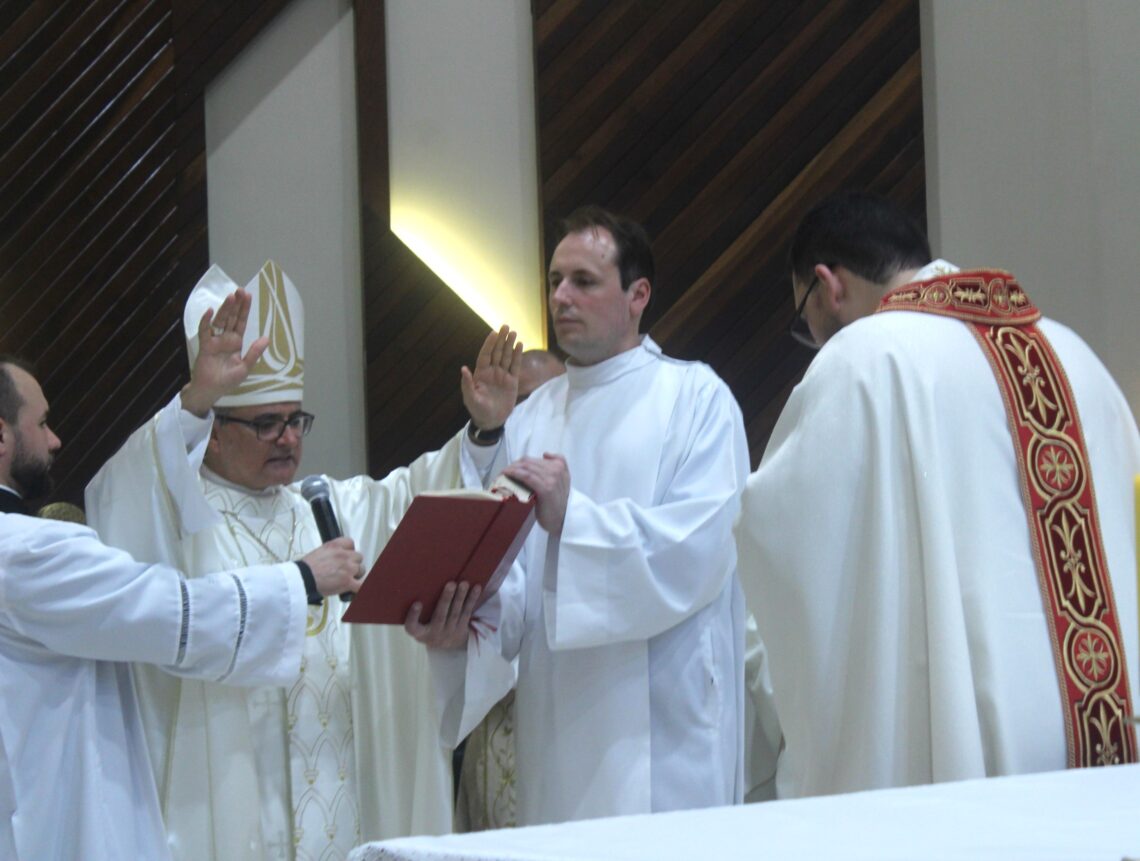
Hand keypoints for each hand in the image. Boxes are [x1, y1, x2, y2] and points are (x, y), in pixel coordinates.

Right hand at [180, 289, 269, 416]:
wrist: (210, 390)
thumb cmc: (227, 381)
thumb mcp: (245, 367)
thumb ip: (254, 353)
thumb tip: (266, 338)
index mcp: (236, 342)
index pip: (241, 322)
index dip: (244, 309)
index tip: (248, 295)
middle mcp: (225, 338)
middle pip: (231, 318)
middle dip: (236, 304)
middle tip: (240, 290)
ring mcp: (214, 340)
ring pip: (220, 321)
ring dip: (224, 309)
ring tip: (230, 297)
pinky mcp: (204, 345)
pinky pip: (205, 331)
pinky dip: (207, 321)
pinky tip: (210, 311)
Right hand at [302, 537, 363, 596]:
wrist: (302, 579)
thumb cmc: (305, 569)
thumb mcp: (318, 553)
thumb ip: (330, 554)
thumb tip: (334, 560)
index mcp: (335, 546)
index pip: (350, 543)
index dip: (350, 550)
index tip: (348, 555)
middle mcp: (343, 555)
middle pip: (358, 557)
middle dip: (353, 563)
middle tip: (346, 569)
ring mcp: (347, 568)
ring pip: (361, 570)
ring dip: (356, 575)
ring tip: (348, 580)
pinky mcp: (347, 581)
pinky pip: (361, 585)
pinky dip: (359, 587)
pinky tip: (355, 589)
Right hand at [404, 581, 481, 648]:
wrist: (445, 647)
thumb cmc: (426, 626)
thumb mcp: (419, 625)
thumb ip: (418, 612)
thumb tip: (419, 583)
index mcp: (420, 633)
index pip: (412, 627)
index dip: (413, 616)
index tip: (417, 603)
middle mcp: (435, 634)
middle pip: (441, 616)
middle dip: (446, 599)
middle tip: (451, 584)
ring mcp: (450, 632)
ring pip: (456, 613)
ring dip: (461, 597)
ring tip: (464, 583)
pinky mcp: (462, 629)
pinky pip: (467, 613)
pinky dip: (472, 599)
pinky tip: (476, 587)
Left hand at [461, 326, 521, 430]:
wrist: (492, 420)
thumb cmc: (478, 410)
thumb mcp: (471, 398)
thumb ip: (468, 384)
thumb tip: (463, 369)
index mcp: (481, 373)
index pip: (485, 355)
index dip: (489, 344)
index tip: (493, 333)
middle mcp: (492, 371)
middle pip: (497, 352)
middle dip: (501, 340)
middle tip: (505, 326)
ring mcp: (502, 375)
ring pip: (506, 356)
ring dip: (509, 344)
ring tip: (514, 332)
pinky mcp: (512, 381)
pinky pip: (515, 366)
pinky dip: (517, 356)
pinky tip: (519, 345)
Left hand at [502, 454, 568, 535]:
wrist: (563, 521)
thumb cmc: (558, 503)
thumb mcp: (563, 481)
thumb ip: (558, 466)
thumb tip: (546, 454)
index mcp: (559, 466)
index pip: (533, 460)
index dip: (518, 463)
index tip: (509, 469)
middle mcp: (556, 470)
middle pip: (527, 462)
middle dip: (512, 466)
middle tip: (503, 474)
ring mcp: (551, 479)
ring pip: (526, 467)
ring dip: (510, 469)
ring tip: (501, 476)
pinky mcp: (546, 489)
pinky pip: (527, 476)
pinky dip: (514, 473)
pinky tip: (506, 475)